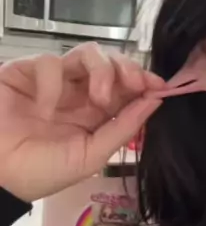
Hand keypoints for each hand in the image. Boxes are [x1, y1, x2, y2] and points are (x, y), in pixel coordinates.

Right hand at [0, 42, 164, 202]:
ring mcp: (52, 80)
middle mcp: (77, 92)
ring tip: (98, 98)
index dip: (143, 80)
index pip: (125, 86)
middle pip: (111, 62)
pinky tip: (46, 109)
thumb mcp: (90, 156)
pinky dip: (53, 84)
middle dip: (127, 68)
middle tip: (134, 83)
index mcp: (95, 113)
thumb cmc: (40, 172)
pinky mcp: (24, 71)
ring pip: (86, 53)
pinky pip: (49, 62)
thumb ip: (123, 129)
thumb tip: (155, 100)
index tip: (159, 85)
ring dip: (101, 70)